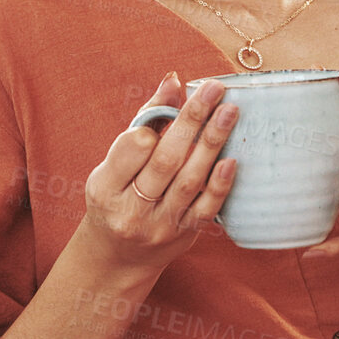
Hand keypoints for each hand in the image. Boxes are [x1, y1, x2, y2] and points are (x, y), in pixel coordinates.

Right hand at [81, 72, 238, 272]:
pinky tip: (232, 159)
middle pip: (165, 161)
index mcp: (105, 188)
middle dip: (192, 121)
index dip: (153, 124)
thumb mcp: (115, 163)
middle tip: (214, 90)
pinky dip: (219, 184)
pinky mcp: (184, 235)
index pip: (131, 150)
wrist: (118, 258)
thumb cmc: (117, 197)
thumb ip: (145, 121)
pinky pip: (205, 208)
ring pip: (188, 181)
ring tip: (229, 112)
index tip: (174, 101)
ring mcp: (159, 226)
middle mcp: (130, 210)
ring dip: (211, 143)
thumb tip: (173, 80)